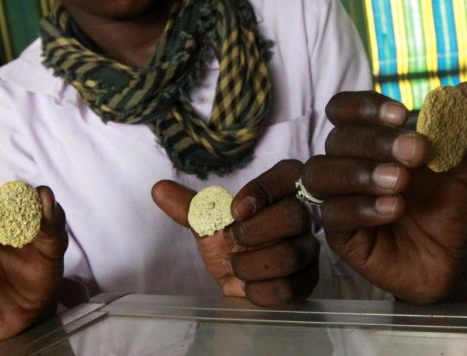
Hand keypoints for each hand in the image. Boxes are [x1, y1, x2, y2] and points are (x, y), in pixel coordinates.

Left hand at [152, 160, 318, 306]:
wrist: (236, 284)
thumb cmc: (228, 246)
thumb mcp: (207, 225)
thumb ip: (189, 207)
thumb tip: (158, 189)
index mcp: (280, 194)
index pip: (289, 174)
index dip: (263, 190)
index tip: (234, 210)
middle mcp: (301, 219)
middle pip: (296, 215)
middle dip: (255, 232)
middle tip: (233, 241)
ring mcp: (307, 252)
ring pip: (292, 254)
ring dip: (252, 265)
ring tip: (237, 267)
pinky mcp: (307, 283)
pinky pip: (291, 288)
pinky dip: (261, 291)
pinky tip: (249, 288)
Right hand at [304, 83, 466, 302]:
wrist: (452, 259)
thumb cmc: (447, 207)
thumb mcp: (464, 168)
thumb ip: (464, 131)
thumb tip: (466, 90)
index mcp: (370, 138)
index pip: (344, 109)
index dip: (365, 106)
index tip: (402, 114)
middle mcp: (348, 162)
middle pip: (337, 138)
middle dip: (376, 141)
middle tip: (417, 151)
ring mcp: (339, 197)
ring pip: (322, 172)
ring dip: (360, 172)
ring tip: (400, 181)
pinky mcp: (339, 232)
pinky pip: (334, 214)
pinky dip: (363, 208)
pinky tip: (395, 209)